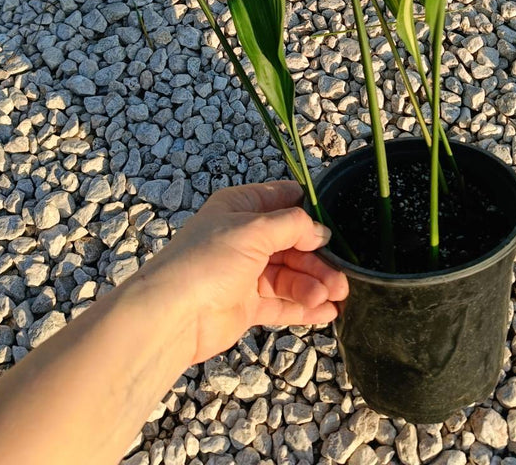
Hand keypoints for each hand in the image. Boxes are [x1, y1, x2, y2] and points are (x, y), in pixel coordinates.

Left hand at [129, 181, 347, 364]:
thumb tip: (320, 231)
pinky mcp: (246, 305)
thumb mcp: (254, 229)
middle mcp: (244, 237)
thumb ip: (292, 225)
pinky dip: (304, 306)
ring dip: (314, 284)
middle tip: (342, 277)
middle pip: (291, 243)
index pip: (282, 200)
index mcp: (240, 207)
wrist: (172, 315)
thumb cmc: (209, 260)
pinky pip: (281, 303)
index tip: (339, 224)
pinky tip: (326, 312)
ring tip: (335, 296)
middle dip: (318, 259)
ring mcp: (245, 273)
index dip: (310, 211)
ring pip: (289, 275)